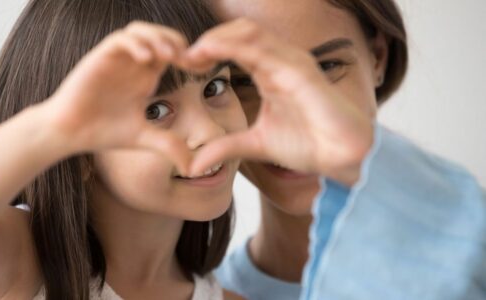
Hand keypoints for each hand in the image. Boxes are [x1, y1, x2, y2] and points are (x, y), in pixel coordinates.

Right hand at [44, 22, 191, 172]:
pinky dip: (135, 43)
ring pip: (140, 30)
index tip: (203, 69)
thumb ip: (169, 146)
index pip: (173, 53)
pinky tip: (146, 60)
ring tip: (168, 55)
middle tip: (187, 60)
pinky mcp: (99, 58)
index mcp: (146, 77)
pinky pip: (120, 39)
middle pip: (160, 35)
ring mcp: (117, 59)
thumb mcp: (144, 138)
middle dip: (177, 42)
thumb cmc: (103, 131)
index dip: (190, 56)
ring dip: (157, 37)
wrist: (69, 133)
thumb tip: (193, 169)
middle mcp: (133, 64)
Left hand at [183, 19, 373, 185]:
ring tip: (192, 54)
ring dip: (217, 38)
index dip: (207, 50)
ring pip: (250, 33)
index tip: (183, 65)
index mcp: (270, 72)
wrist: (342, 157)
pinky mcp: (301, 72)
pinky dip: (234, 47)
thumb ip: (225, 147)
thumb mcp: (255, 145)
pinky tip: (211, 54)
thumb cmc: (308, 144)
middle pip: (239, 32)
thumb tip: (192, 165)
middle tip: (183, 57)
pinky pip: (265, 50)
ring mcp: (292, 63)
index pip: (235, 45)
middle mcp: (280, 61)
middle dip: (208, 39)